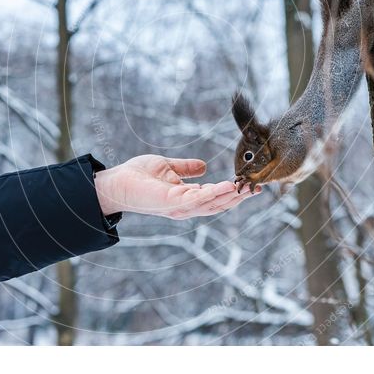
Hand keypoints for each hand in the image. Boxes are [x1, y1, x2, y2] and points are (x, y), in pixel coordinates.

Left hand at [94, 155, 260, 219]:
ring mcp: (179, 207)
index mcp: (186, 199)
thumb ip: (186, 168)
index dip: (234, 192)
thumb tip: (204, 166)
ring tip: (248, 188)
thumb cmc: (137, 176)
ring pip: (211, 204)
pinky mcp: (171, 203)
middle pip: (218, 205)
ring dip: (231, 196)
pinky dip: (213, 193)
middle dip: (239, 197)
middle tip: (258, 188)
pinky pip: (196, 199)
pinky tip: (226, 186)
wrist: (115, 182)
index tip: (252, 184)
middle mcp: (185, 207)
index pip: (215, 198)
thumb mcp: (168, 167)